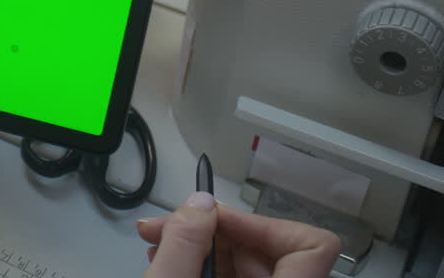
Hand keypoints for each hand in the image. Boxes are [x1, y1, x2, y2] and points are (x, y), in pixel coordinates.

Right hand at [137, 192, 340, 277]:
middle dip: (215, 231)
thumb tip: (200, 205)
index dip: (262, 224)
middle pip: (270, 251)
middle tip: (168, 225)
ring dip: (204, 246)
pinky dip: (205, 266)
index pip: (312, 245)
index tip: (217, 218)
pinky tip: (171, 259)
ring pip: (250, 265)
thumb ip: (187, 245)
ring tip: (159, 242)